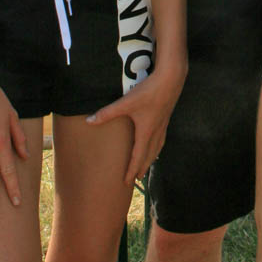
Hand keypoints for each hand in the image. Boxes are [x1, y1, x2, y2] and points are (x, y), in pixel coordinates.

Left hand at [86, 65, 184, 184]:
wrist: (171, 79)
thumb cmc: (149, 91)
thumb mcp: (126, 102)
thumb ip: (107, 113)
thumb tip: (89, 120)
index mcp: (146, 132)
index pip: (137, 157)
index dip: (131, 170)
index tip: (127, 183)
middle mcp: (155, 132)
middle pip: (149, 156)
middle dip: (142, 168)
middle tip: (137, 179)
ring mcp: (162, 125)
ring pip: (157, 148)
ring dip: (151, 159)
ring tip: (147, 165)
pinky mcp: (166, 117)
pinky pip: (161, 139)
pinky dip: (157, 147)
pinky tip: (156, 143)